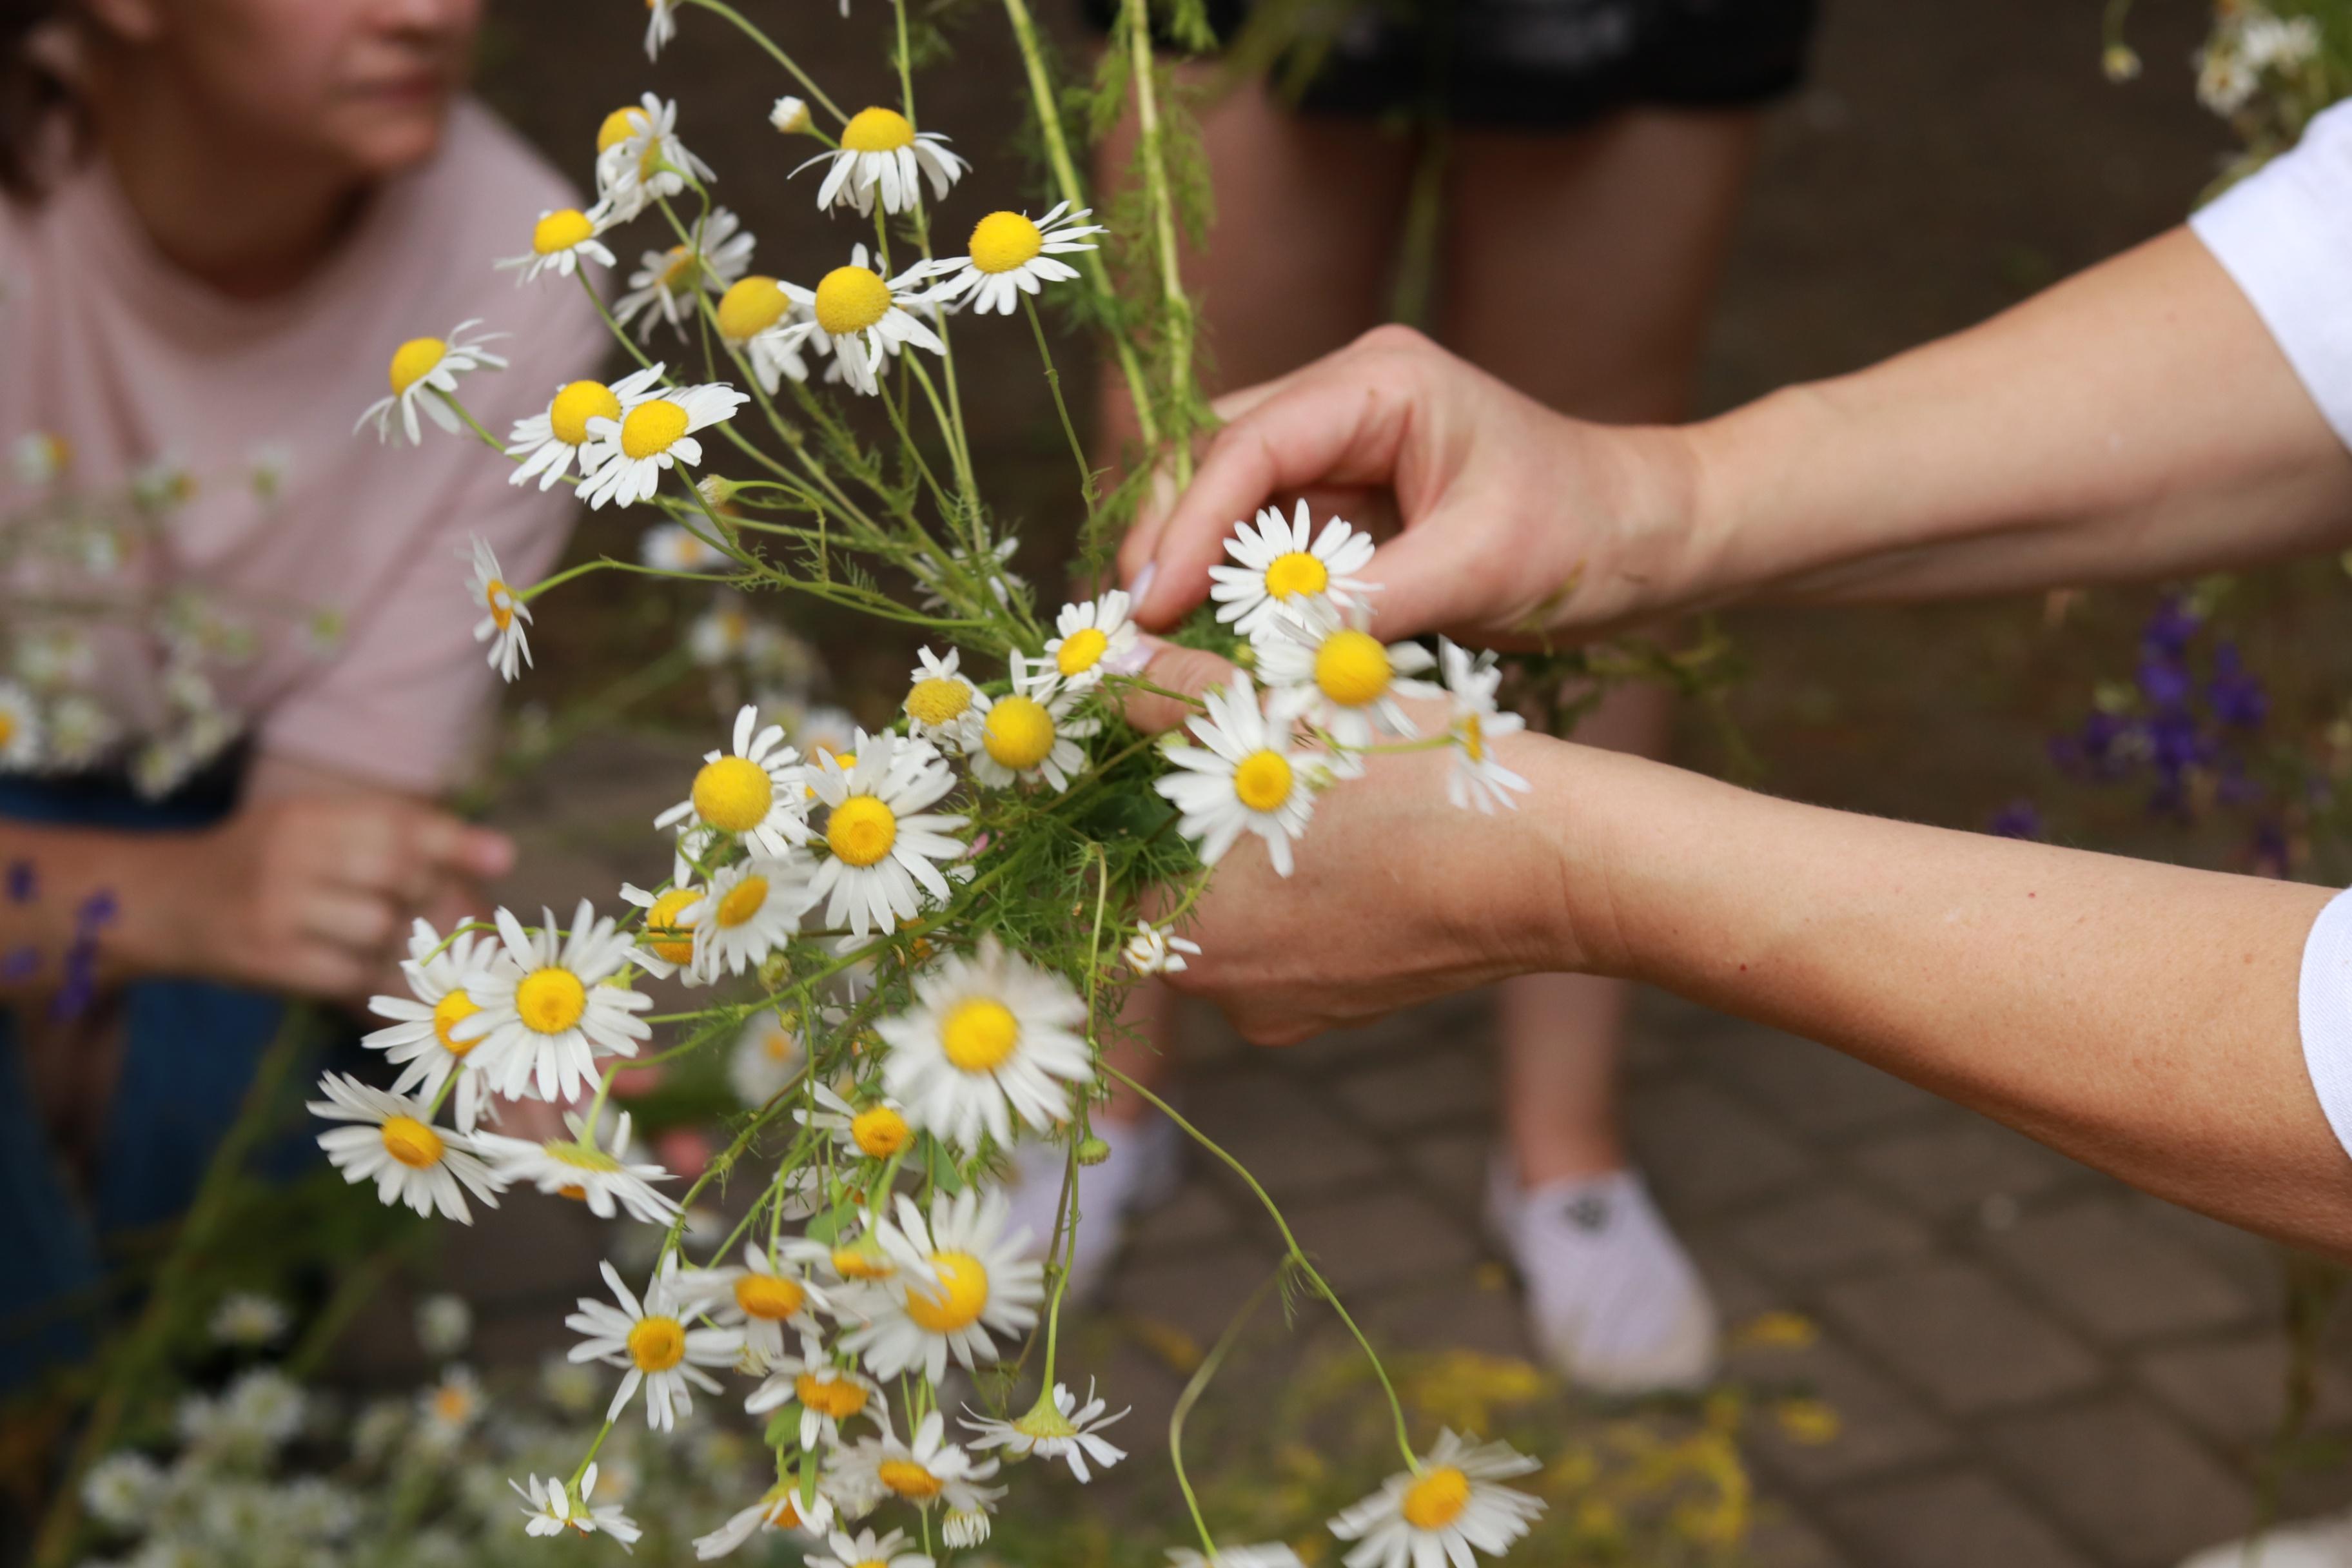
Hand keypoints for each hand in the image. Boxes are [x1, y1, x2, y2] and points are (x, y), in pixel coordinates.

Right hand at [164, 795, 512, 1002]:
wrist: (163, 903)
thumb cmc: (262, 863)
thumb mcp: (311, 828)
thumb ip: (391, 835)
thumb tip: (498, 861)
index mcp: (307, 815)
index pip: (396, 823)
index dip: (455, 841)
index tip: (505, 858)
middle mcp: (292, 856)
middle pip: (399, 876)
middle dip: (427, 896)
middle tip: (420, 907)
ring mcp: (277, 910)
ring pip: (382, 929)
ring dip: (399, 939)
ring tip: (374, 934)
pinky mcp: (270, 962)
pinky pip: (353, 974)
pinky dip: (370, 974)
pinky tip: (352, 965)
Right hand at [1117, 325, 1707, 646]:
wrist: (1651, 539)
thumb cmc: (1587, 537)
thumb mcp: (1480, 571)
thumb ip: (1368, 607)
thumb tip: (1266, 654)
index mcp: (1381, 383)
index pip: (1248, 445)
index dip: (1188, 526)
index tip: (1152, 604)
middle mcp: (1346, 398)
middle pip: (1215, 460)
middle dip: (1169, 543)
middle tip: (1134, 631)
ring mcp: (1341, 447)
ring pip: (1227, 501)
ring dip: (1193, 570)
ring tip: (1159, 643)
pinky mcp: (1345, 499)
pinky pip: (1263, 541)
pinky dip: (1233, 590)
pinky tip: (1210, 640)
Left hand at [1126, 646, 1581, 1044]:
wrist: (1553, 865)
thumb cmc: (1410, 785)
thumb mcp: (1283, 713)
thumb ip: (1183, 697)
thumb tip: (1118, 663)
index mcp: (1185, 938)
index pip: (1112, 864)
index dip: (1130, 792)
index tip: (1163, 739)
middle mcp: (1230, 994)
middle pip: (1175, 887)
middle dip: (1195, 814)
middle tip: (1238, 739)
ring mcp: (1301, 1006)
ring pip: (1245, 908)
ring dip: (1256, 842)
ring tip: (1306, 770)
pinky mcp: (1359, 1000)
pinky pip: (1306, 931)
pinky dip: (1314, 876)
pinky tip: (1356, 820)